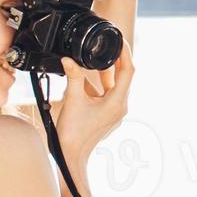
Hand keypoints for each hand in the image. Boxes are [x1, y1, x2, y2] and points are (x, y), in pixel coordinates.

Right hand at [54, 39, 134, 162]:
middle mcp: (120, 107)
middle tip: (108, 43)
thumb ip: (73, 77)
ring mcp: (115, 112)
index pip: (128, 71)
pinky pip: (106, 94)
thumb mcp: (72, 100)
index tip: (120, 40)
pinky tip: (84, 79)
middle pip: (123, 76)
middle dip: (115, 59)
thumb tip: (68, 59)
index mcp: (117, 102)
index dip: (125, 53)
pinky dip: (98, 85)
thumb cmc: (73, 133)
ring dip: (105, 72)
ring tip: (94, 59)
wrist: (71, 156)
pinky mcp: (107, 115)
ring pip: (113, 85)